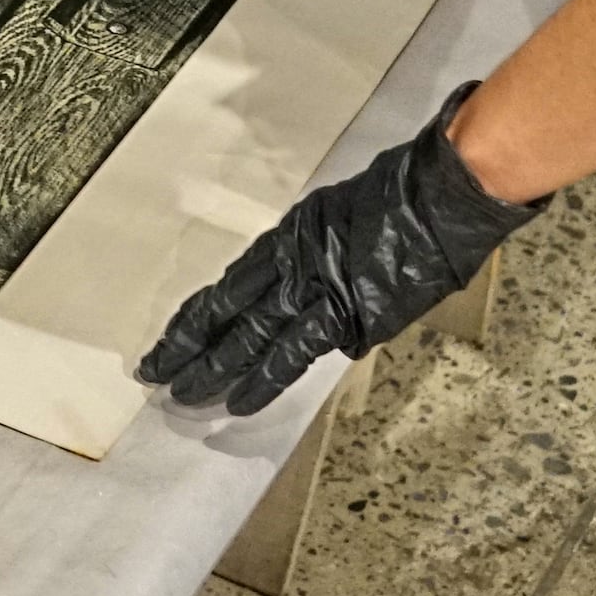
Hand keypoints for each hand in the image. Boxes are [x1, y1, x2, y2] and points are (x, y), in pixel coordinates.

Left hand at [141, 89, 548, 415]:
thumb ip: (321, 250)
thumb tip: (315, 280)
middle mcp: (290, 262)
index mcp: (289, 235)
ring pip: (247, 336)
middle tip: (152, 373)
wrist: (443, 193)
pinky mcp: (345, 315)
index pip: (228, 286)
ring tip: (180, 395)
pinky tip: (236, 403)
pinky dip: (263, 380)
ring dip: (213, 369)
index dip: (196, 316)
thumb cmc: (407, 192)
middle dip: (186, 347)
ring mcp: (314, 289)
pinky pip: (293, 353)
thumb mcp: (343, 213)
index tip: (170, 339)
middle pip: (224, 311)